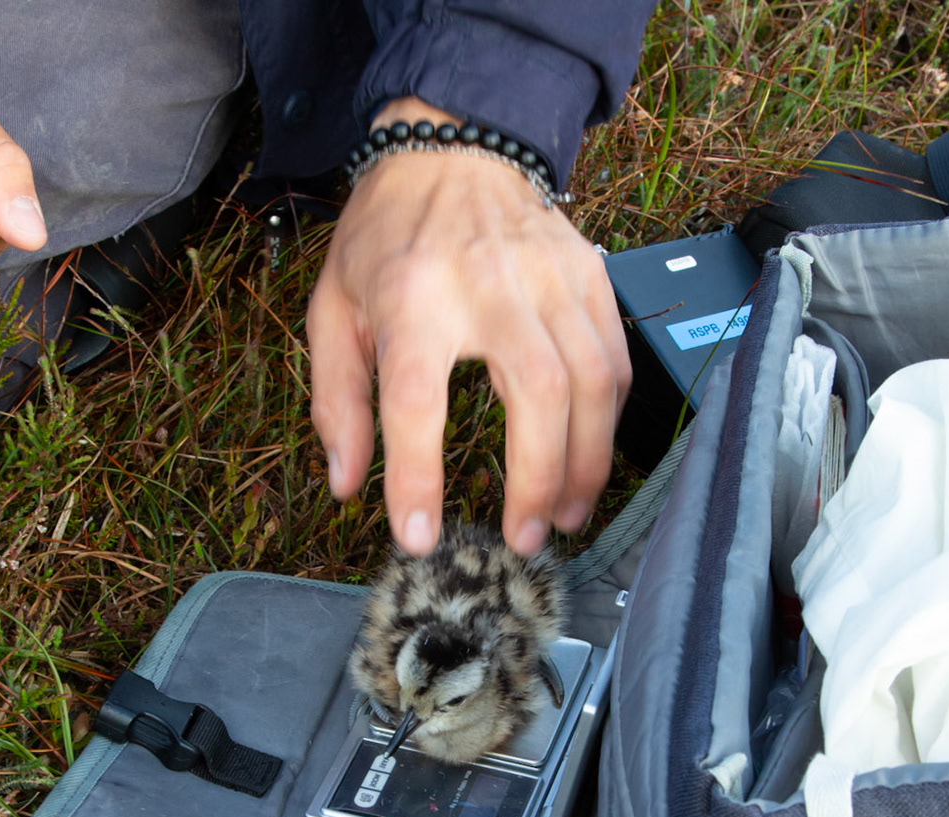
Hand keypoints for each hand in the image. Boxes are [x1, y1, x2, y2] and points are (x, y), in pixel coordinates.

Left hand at [307, 99, 629, 555]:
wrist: (453, 145)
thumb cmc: (387, 235)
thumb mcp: (333, 309)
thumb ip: (336, 400)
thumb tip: (347, 483)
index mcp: (411, 298)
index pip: (415, 399)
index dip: (418, 476)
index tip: (419, 537)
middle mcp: (489, 286)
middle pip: (535, 395)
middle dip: (537, 481)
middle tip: (526, 538)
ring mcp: (550, 278)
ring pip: (592, 382)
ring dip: (587, 461)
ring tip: (567, 512)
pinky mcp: (590, 276)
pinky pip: (615, 358)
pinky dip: (609, 418)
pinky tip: (589, 453)